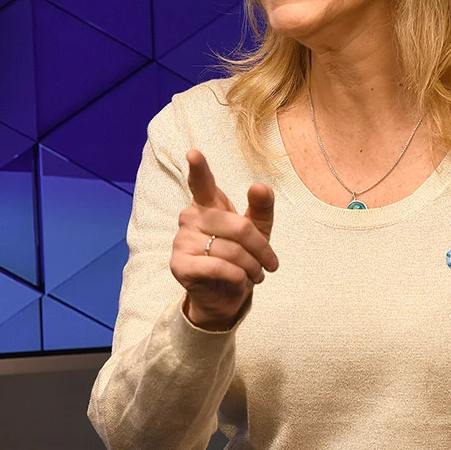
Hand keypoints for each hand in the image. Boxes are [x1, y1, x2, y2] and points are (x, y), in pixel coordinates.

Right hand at [171, 149, 277, 330]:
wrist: (225, 296)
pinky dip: (238, 277)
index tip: (194, 153)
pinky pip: (219, 266)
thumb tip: (259, 185)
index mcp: (208, 204)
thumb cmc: (241, 258)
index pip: (201, 182)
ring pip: (231, 250)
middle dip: (261, 249)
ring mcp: (182, 240)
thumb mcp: (258, 231)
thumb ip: (261, 207)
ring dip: (251, 267)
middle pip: (238, 227)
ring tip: (254, 274)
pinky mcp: (180, 264)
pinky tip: (239, 281)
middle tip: (270, 264)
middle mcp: (191, 217)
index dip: (199, 168)